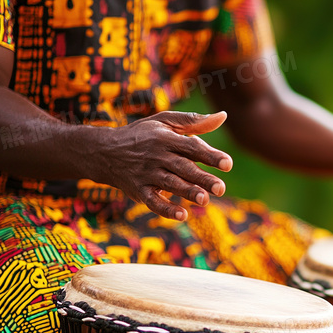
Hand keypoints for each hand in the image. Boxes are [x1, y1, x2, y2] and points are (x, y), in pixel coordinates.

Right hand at [86, 111, 231, 220]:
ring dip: (187, 192)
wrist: (104, 151)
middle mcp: (157, 156)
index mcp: (166, 138)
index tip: (228, 164)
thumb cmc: (143, 135)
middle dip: (202, 178)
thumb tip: (223, 116)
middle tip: (221, 188)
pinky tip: (182, 215)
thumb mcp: (165, 122)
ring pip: (169, 184)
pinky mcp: (138, 190)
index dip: (210, 155)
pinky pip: (152, 201)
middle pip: (183, 168)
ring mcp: (146, 174)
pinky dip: (165, 209)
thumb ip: (194, 122)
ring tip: (205, 200)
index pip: (191, 147)